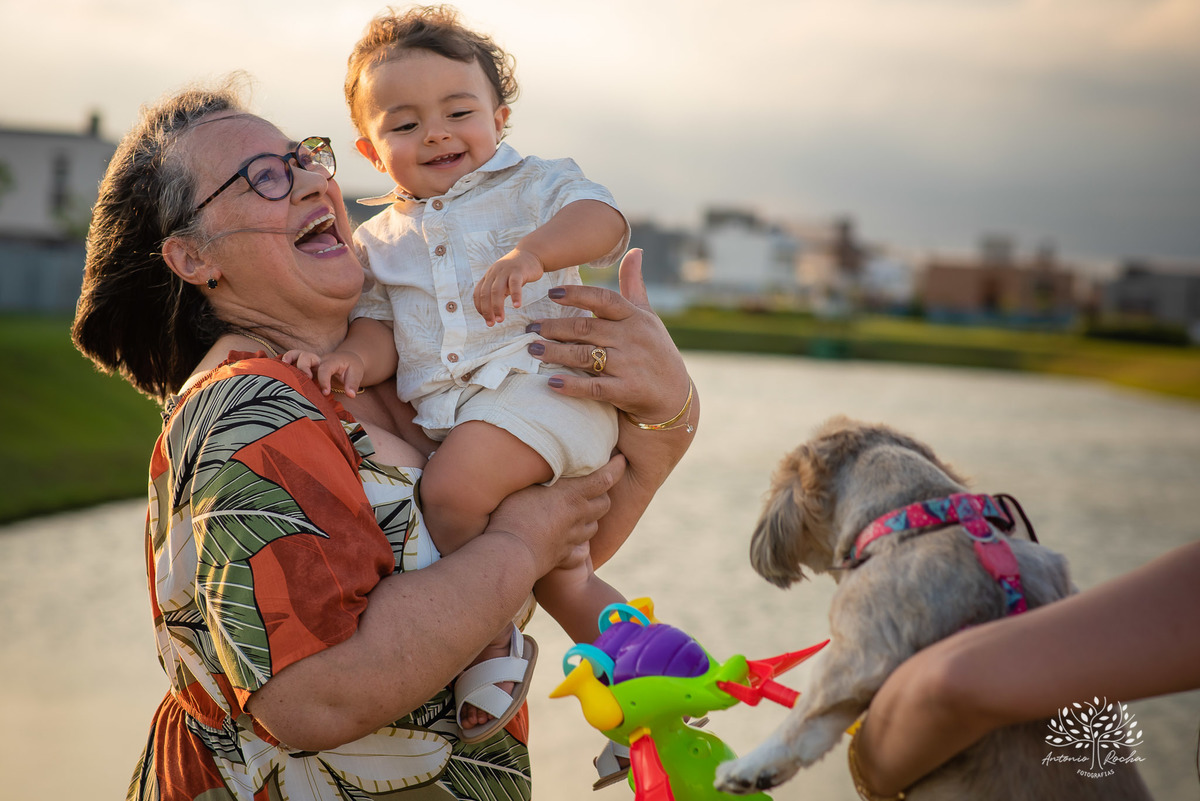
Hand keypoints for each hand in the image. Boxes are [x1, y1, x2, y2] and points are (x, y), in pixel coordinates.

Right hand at [282, 349, 366, 396]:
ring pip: (297, 354)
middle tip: (307, 379)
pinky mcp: (305, 364)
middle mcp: (319, 359)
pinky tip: (278, 369)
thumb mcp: (357, 374)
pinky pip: (293, 359)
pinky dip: (285, 361)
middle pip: (307, 356)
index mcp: (332, 361)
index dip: (324, 380)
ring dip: (289, 358)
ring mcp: (311, 361)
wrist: (348, 358)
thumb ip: (353, 384)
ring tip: (283, 366)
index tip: (325, 393)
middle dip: (303, 366)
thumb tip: (351, 394)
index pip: (325, 368)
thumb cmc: (351, 367)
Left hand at [473, 248, 544, 325]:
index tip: (486, 319)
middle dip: (487, 310)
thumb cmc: (517, 271)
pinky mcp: (518, 270)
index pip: (478, 293)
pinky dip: (515, 296)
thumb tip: (491, 313)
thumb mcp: (503, 281)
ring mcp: (505, 271)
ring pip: (496, 290)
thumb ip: (497, 293)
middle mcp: (494, 273)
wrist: (532, 254)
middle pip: (485, 293)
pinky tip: (517, 306)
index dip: (480, 307)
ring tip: (501, 319)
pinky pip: (514, 284)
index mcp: (489, 276)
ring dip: (497, 307)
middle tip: (491, 323)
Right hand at [485, 454, 624, 575]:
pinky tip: (569, 542)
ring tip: (578, 512)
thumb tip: (546, 461)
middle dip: (603, 494)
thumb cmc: (513, 513)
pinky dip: (579, 545)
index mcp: (573, 494)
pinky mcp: (565, 556)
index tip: (622, 459)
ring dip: (591, 518)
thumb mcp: (526, 484)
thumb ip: (541, 473)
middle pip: (604, 503)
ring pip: (594, 527)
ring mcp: (573, 538)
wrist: (511, 553)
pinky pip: (580, 551)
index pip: (605, 478)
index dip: (617, 467)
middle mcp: (579, 515)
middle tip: (593, 487)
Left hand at [525, 249, 691, 421]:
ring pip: (584, 356)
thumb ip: (634, 285)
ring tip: (532, 349)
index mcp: (635, 317)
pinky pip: (594, 387)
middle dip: (554, 328)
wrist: (675, 393)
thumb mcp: (647, 315)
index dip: (576, 295)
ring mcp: (629, 365)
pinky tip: (552, 382)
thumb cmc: (656, 349)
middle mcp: (632, 338)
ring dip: (555, 353)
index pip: (603, 300)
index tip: (551, 293)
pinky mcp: (626, 390)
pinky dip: (572, 386)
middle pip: (586, 328)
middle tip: (530, 327)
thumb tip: (635, 251)